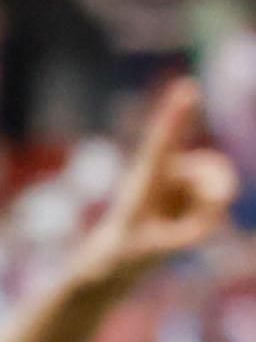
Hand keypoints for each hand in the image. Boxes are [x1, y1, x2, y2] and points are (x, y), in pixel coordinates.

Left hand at [69, 76, 241, 301]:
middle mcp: (165, 171)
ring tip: (183, 224)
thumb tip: (213, 216)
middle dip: (220, 185)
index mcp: (146, 177)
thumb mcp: (152, 250)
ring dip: (212, 206)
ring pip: (218, 184)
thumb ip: (185, 235)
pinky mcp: (189, 190)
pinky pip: (218, 200)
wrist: (120, 254)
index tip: (187, 87)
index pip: (164, 141)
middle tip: (214, 205)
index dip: (176, 115)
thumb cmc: (127, 250)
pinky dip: (211, 215)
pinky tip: (186, 222)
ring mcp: (179, 179)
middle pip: (212, 167)